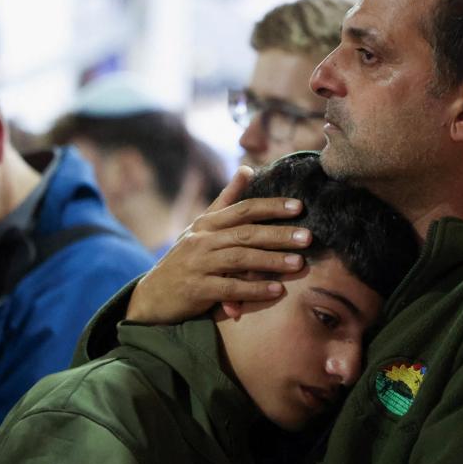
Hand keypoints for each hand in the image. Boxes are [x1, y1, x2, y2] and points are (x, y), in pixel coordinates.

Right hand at [127, 166, 311, 323]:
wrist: (153, 295)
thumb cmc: (185, 259)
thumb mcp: (201, 227)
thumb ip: (226, 200)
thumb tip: (247, 168)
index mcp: (206, 224)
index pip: (242, 209)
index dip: (271, 207)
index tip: (299, 207)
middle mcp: (202, 240)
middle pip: (246, 233)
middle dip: (279, 235)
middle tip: (308, 237)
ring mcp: (198, 264)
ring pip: (240, 259)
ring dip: (272, 261)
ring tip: (298, 264)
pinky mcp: (196, 289)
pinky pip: (230, 288)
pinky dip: (254, 290)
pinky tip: (276, 290)